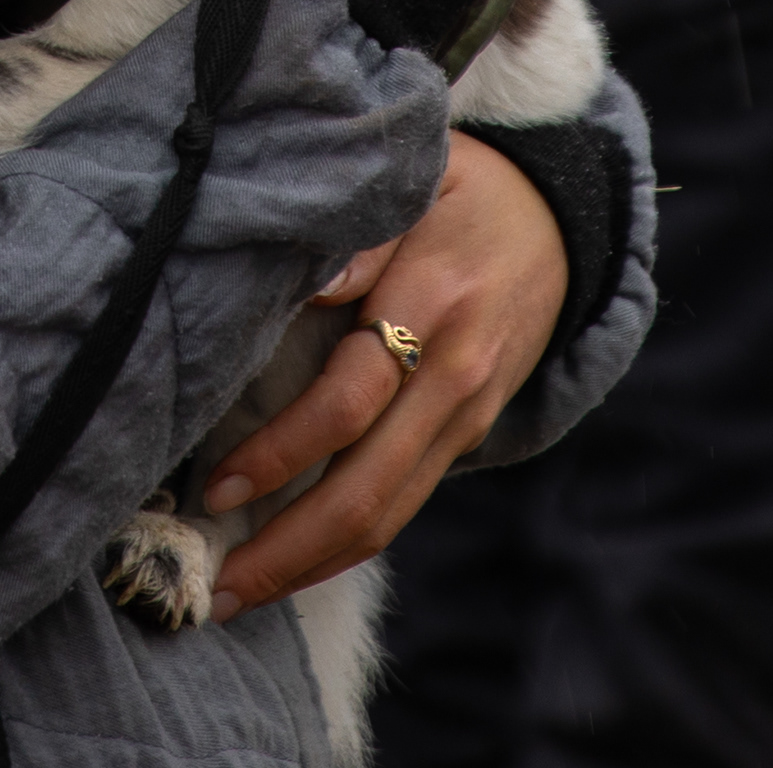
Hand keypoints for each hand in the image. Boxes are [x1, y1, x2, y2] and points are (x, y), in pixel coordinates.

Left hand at [200, 132, 567, 615]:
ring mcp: (465, 415)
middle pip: (370, 487)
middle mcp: (453, 377)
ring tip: (241, 593)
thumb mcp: (416, 179)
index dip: (280, 450)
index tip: (213, 481)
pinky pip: (406, 502)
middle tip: (217, 583)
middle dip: (289, 544)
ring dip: (314, 562)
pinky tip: (297, 563)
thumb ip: (359, 233)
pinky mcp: (467, 434)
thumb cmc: (460, 188)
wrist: (559, 219)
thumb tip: (309, 281)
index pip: (348, 401)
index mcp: (430, 305)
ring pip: (392, 513)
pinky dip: (350, 542)